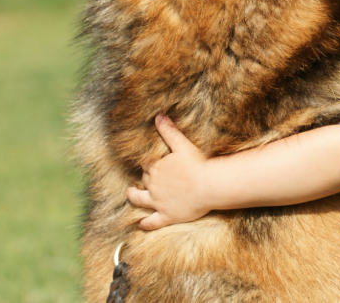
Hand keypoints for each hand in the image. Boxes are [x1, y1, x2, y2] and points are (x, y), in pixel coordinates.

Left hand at [126, 114, 212, 229]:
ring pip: (140, 200)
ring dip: (134, 197)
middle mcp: (153, 185)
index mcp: (156, 168)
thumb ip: (169, 131)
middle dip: (143, 179)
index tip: (145, 162)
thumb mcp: (182, 144)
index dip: (146, 163)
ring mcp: (158, 202)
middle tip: (144, 178)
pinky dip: (145, 223)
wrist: (208, 185)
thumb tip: (158, 116)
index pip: (145, 165)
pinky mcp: (166, 216)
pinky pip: (152, 222)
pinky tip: (140, 224)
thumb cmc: (197, 164)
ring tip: (131, 194)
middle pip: (144, 180)